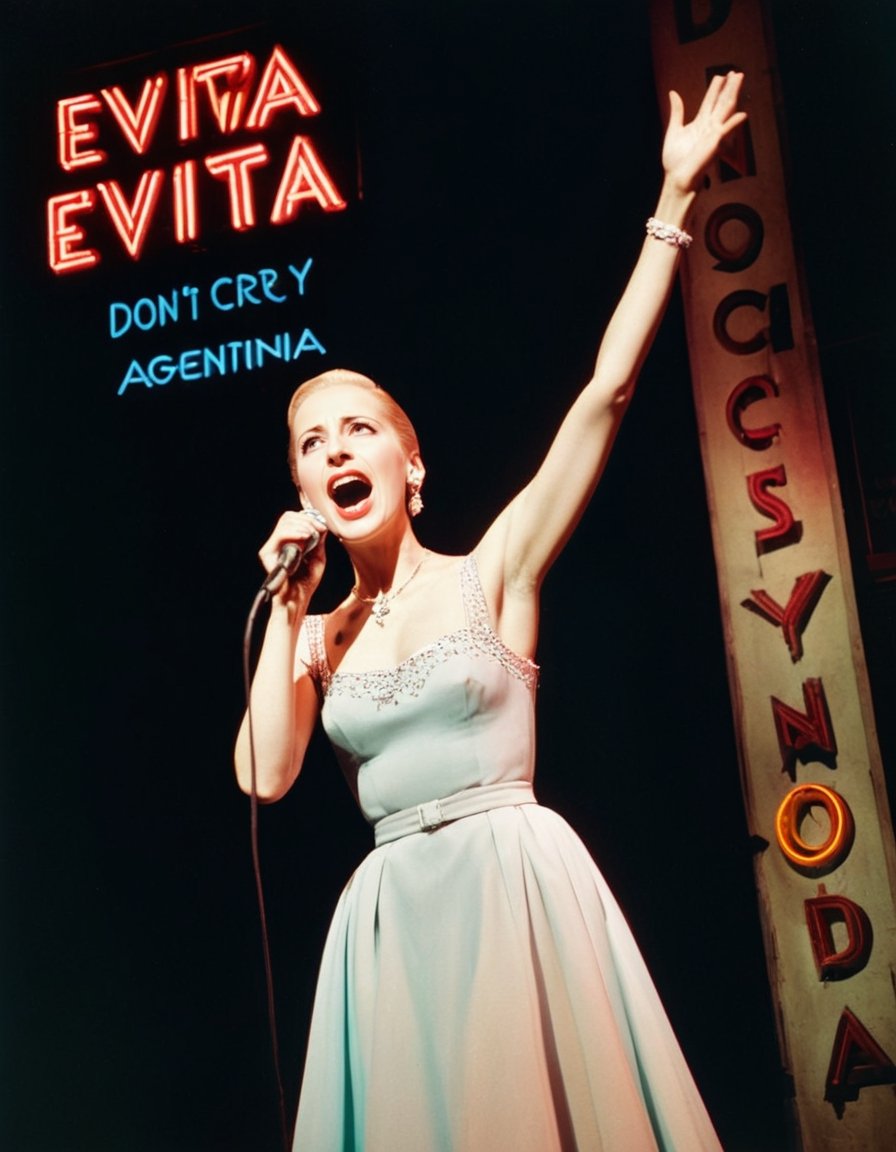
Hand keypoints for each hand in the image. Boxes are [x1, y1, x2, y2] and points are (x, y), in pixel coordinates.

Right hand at [258, 508, 327, 605]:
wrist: (297, 600)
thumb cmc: (306, 583)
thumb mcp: (318, 557)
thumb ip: (318, 540)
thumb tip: (320, 524)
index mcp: (288, 542)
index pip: (293, 518)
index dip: (308, 517)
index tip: (322, 526)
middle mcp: (278, 543)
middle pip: (288, 517)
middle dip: (307, 520)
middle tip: (319, 529)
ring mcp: (271, 548)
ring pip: (284, 522)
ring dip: (303, 525)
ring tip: (312, 535)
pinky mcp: (267, 554)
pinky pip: (280, 535)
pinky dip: (294, 532)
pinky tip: (305, 536)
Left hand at [662, 71, 746, 194]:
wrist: (676, 178)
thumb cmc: (675, 160)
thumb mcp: (674, 130)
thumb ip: (677, 112)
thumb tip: (673, 93)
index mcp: (700, 123)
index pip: (710, 101)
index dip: (716, 88)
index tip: (721, 75)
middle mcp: (709, 126)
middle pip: (721, 102)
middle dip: (729, 87)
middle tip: (736, 72)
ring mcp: (713, 134)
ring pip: (725, 110)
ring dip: (732, 95)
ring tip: (738, 80)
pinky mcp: (715, 144)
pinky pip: (726, 131)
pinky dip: (734, 123)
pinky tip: (743, 114)